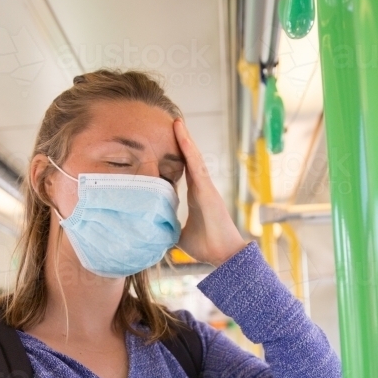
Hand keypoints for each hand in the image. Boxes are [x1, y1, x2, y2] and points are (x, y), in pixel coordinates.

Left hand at [173, 118, 246, 265]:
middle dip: (182, 141)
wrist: (224, 256)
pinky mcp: (208, 190)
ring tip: (176, 122)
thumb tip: (153, 231)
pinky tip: (182, 135)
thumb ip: (170, 229)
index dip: (178, 155)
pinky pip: (197, 165)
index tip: (168, 141)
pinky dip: (189, 149)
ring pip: (194, 157)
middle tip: (172, 122)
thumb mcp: (180, 236)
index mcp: (196, 195)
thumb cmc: (206, 246)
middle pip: (191, 159)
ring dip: (185, 139)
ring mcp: (206, 187)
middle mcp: (202, 187)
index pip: (186, 169)